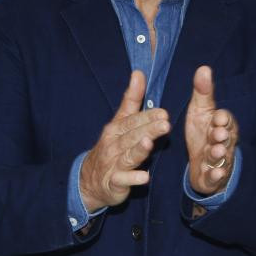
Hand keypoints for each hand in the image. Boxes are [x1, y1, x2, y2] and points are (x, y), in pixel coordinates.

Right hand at [79, 70, 170, 212]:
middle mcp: (113, 145)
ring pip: (127, 156)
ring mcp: (113, 164)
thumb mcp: (119, 122)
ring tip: (149, 144)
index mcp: (116, 129)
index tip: (164, 112)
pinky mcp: (114, 183)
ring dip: (138, 150)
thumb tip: (139, 73)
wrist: (90, 181)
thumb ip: (131, 99)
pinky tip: (144, 178)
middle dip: (148, 130)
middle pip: (132, 136)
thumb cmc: (111, 147)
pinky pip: (123, 180)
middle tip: (165, 124)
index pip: (133, 120)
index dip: (147, 116)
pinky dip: (133, 179)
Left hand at [185, 66, 239, 196]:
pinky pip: (216, 175)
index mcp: (221, 125)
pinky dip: (216, 174)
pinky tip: (214, 173)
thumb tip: (204, 67)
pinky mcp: (212, 176)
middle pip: (225, 137)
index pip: (225, 119)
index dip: (222, 119)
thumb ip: (203, 92)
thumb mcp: (200, 111)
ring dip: (219, 153)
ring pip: (221, 156)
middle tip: (217, 133)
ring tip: (216, 151)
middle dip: (222, 135)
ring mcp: (219, 160)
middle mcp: (223, 142)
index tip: (218, 117)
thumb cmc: (203, 133)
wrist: (202, 163)